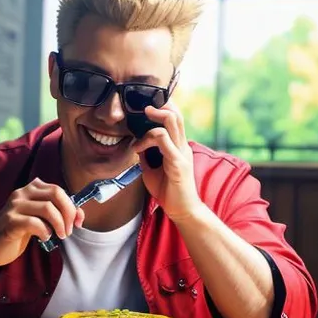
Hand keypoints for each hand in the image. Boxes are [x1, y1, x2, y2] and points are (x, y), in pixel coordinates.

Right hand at [0, 178, 84, 268]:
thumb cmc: (17, 232)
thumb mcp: (39, 220)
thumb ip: (56, 213)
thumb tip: (80, 215)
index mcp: (30, 189)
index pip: (58, 190)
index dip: (72, 206)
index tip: (77, 222)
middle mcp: (22, 193)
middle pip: (56, 194)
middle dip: (68, 213)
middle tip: (69, 230)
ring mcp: (14, 206)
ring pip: (48, 208)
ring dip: (59, 224)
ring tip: (60, 236)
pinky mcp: (10, 221)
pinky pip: (35, 222)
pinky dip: (45, 232)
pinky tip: (44, 238)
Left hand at [130, 103, 202, 221]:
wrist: (182, 210)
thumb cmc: (168, 191)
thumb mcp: (151, 169)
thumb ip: (146, 155)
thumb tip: (135, 144)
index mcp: (178, 146)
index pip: (174, 119)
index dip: (162, 109)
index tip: (144, 109)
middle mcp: (182, 146)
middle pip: (176, 115)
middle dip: (159, 106)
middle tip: (144, 107)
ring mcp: (181, 153)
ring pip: (172, 122)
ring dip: (153, 120)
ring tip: (138, 129)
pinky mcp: (178, 163)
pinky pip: (164, 141)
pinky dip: (147, 140)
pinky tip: (137, 148)